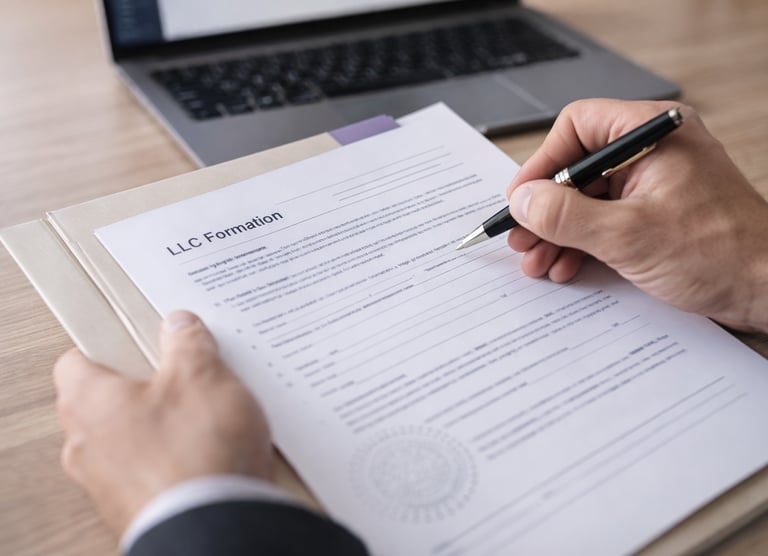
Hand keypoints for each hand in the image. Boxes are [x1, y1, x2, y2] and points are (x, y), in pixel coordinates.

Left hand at [53, 311, 272, 536]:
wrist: (215, 527)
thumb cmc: (196, 450)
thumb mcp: (202, 375)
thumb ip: (187, 343)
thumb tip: (180, 325)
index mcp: (88, 401)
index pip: (76, 361)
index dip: (110, 346)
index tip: (141, 339)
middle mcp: (86, 445)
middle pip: (107, 401)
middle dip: (146, 386)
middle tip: (185, 375)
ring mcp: (108, 483)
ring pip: (131, 438)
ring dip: (162, 426)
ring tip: (207, 417)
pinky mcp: (136, 508)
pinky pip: (151, 470)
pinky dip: (174, 459)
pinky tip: (210, 453)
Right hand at [506, 99, 767, 331]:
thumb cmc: (721, 253)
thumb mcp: (629, 235)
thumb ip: (567, 216)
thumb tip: (523, 202)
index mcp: (653, 134)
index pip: (578, 127)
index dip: (544, 163)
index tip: (522, 199)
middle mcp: (652, 152)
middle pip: (578, 167)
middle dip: (546, 208)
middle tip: (522, 237)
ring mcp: (653, 184)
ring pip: (587, 198)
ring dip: (557, 231)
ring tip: (537, 261)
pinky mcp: (654, 213)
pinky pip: (603, 219)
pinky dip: (580, 242)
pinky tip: (564, 266)